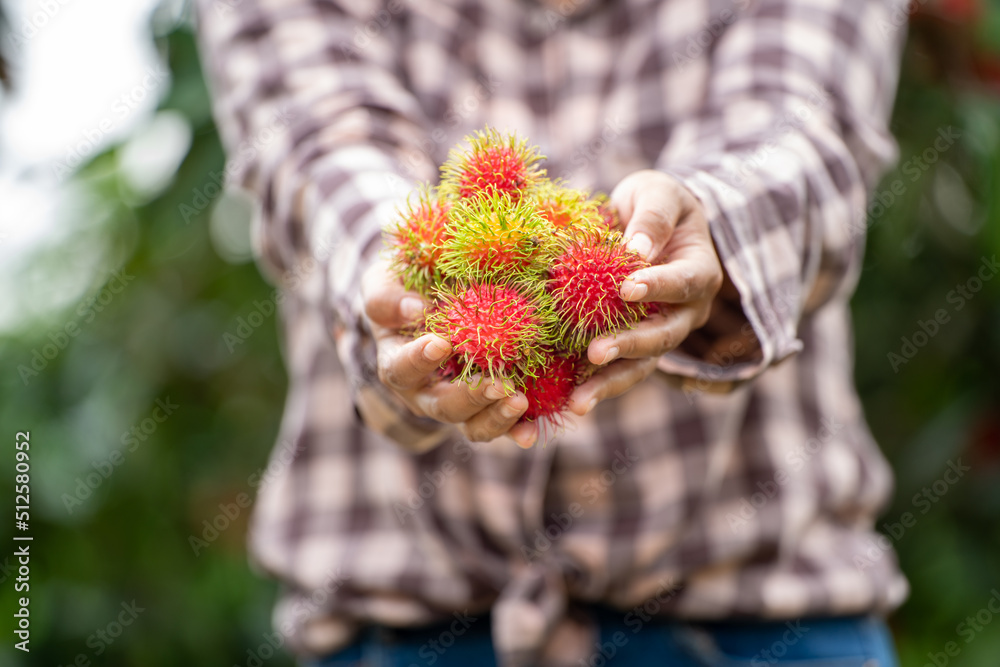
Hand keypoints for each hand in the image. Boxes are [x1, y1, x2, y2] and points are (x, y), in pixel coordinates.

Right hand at [361, 260, 534, 448]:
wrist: (429, 302)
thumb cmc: (404, 290)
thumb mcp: (383, 284)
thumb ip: (386, 297)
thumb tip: (414, 309)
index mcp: (396, 363)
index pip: (400, 368)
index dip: (418, 360)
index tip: (440, 344)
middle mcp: (424, 392)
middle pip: (442, 406)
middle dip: (470, 397)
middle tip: (496, 384)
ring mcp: (456, 404)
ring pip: (472, 424)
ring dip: (496, 416)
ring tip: (519, 401)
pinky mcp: (485, 407)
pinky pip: (499, 424)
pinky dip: (516, 429)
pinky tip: (530, 432)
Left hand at [566, 170, 723, 415]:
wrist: (651, 222)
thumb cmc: (655, 203)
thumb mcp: (657, 193)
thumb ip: (652, 217)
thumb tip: (636, 249)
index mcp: (699, 273)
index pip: (682, 283)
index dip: (657, 287)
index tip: (626, 288)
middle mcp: (685, 313)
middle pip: (663, 337)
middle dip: (629, 346)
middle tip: (594, 353)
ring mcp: (660, 334)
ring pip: (641, 366)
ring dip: (610, 383)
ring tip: (579, 401)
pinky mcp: (633, 346)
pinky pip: (617, 370)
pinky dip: (592, 385)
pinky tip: (566, 400)